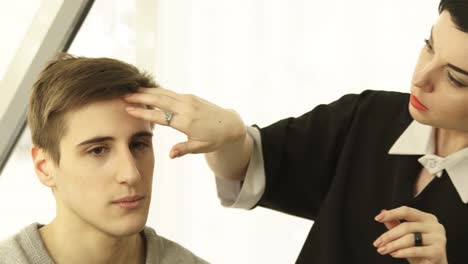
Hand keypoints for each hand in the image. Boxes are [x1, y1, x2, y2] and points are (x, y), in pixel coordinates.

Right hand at [123, 87, 245, 157]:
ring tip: (131, 91)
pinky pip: (170, 92)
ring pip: (164, 93)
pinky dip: (157, 91)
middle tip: (123, 96)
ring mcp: (189, 100)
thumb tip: (169, 155)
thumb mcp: (200, 147)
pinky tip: (148, 91)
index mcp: (187, 122)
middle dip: (140, 97)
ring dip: (147, 91)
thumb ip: (183, 149)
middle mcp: (187, 108)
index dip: (144, 113)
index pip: (160, 117)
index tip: (128, 110)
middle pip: (159, 100)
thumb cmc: (215, 139)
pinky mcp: (190, 97)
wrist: (230, 124)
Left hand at [373, 206, 447, 263]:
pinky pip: (415, 250)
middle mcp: (435, 226)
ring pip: (409, 238)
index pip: (407, 211)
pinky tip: (394, 254)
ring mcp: (438, 238)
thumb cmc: (420, 251)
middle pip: (406, 226)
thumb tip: (382, 212)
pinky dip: (402, 252)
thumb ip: (396, 224)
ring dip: (392, 245)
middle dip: (388, 235)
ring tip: (383, 250)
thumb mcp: (405, 236)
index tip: (377, 218)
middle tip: (377, 243)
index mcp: (427, 218)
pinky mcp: (438, 251)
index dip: (391, 214)